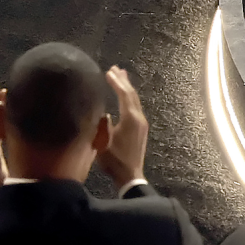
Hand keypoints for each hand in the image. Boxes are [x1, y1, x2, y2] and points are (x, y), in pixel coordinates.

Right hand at [97, 65, 148, 189]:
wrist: (129, 176)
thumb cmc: (114, 159)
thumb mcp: (102, 141)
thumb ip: (102, 124)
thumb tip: (104, 112)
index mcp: (130, 119)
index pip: (124, 95)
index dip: (116, 82)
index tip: (108, 71)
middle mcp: (139, 119)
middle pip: (132, 95)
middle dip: (123, 80)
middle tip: (115, 68)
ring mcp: (141, 124)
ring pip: (134, 100)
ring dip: (127, 87)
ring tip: (121, 76)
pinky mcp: (140, 129)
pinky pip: (135, 106)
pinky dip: (129, 97)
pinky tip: (124, 96)